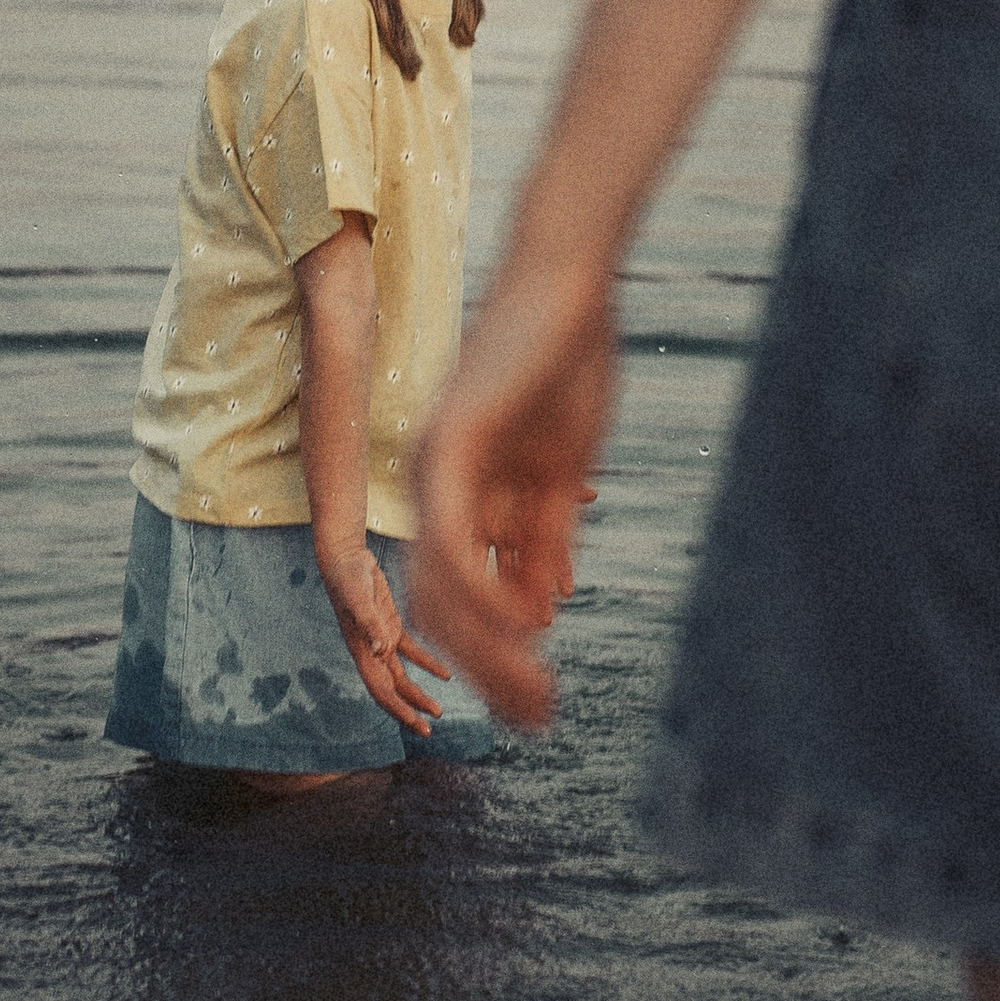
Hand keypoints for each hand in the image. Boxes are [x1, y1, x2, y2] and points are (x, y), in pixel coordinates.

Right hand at [316, 540, 452, 736]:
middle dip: (410, 711)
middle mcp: (371, 652)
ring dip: (418, 694)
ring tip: (437, 711)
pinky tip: (445, 674)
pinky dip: (427, 663)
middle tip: (430, 729)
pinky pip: (411, 652)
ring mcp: (381, 640)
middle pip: (392, 691)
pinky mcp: (391, 625)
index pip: (381, 690)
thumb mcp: (358, 598)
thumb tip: (382, 650)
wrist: (345, 558)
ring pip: (401, 677)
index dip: (399, 710)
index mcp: (362, 652)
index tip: (417, 725)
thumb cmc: (347, 577)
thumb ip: (369, 623)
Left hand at [410, 270, 619, 726]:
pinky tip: (519, 632)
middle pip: (444, 606)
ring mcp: (433, 467)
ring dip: (489, 653)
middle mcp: (432, 486)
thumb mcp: (561, 469)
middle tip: (537, 720)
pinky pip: (450, 541)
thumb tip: (545, 604)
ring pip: (441, 589)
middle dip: (490, 672)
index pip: (460, 593)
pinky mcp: (449, 445)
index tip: (535, 702)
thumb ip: (546, 536)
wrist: (567, 280)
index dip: (494, 654)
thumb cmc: (567, 359)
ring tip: (535, 696)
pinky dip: (481, 594)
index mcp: (458, 491)